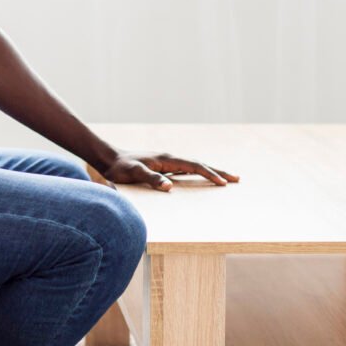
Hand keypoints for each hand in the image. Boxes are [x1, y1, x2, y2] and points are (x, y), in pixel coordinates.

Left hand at [100, 151, 239, 191]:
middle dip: (217, 171)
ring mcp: (166, 162)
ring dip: (209, 172)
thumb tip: (170, 186)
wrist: (108, 159)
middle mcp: (169, 158)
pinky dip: (197, 174)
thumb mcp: (134, 173)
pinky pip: (185, 170)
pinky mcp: (162, 167)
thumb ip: (151, 178)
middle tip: (237, 178)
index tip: (224, 183)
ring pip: (194, 166)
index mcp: (166, 159)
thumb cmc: (120, 168)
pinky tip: (200, 179)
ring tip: (225, 179)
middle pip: (199, 164)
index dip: (210, 174)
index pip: (194, 166)